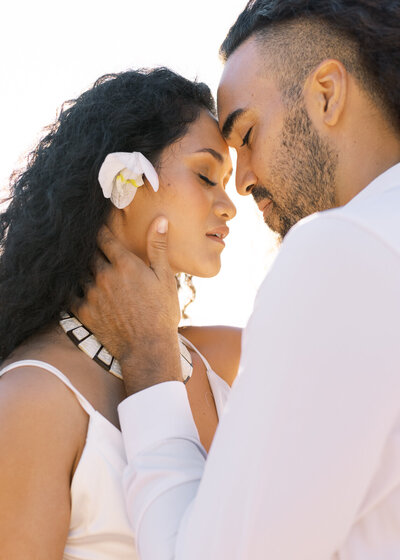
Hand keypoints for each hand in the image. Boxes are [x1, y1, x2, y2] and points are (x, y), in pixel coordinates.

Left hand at [74, 217, 181, 393]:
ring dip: (81, 267)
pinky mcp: (84, 312)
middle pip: (89, 253)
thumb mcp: (165, 278)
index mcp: (124, 264)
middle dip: (89, 247)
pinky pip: (69, 294)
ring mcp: (92, 294)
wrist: (148, 348)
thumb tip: (160, 219)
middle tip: (87, 242)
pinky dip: (70, 288)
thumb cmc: (162, 313)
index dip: (99, 229)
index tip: (95, 224)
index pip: (103, 237)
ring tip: (82, 264)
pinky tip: (72, 286)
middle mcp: (104, 275)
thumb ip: (158, 247)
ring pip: (79, 272)